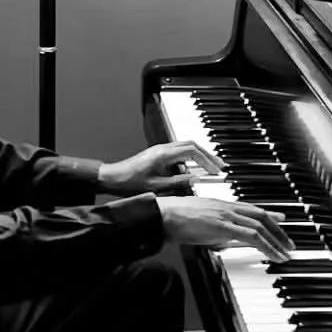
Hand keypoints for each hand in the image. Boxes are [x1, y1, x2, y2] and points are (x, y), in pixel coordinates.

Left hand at [97, 139, 225, 195]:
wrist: (111, 177)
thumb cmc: (129, 182)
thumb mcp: (156, 186)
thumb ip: (177, 183)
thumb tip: (195, 180)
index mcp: (164, 154)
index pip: (192, 151)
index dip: (207, 160)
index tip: (216, 170)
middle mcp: (163, 148)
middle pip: (192, 145)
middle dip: (208, 155)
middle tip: (220, 165)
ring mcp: (160, 150)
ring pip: (186, 147)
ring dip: (199, 156)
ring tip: (211, 166)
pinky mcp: (157, 154)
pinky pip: (178, 152)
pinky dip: (190, 158)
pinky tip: (193, 170)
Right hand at [155, 194, 292, 259]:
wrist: (163, 215)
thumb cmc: (175, 221)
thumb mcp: (201, 226)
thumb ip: (216, 232)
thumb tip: (225, 242)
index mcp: (222, 205)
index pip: (252, 209)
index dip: (269, 215)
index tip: (281, 219)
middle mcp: (227, 207)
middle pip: (260, 216)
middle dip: (278, 231)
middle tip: (289, 244)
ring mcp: (226, 215)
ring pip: (259, 226)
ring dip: (276, 241)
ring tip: (285, 254)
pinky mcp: (223, 225)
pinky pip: (251, 236)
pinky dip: (266, 245)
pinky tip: (272, 254)